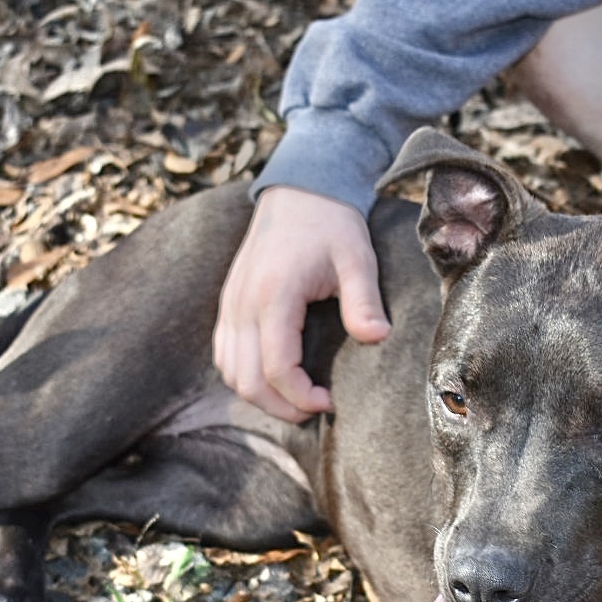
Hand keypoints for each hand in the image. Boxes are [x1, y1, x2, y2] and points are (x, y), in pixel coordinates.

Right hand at [215, 185, 389, 420]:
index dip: (300, 396)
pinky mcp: (227, 303)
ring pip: (229, 371)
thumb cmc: (332, 225)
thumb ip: (364, 301)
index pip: (275, 367)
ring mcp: (229, 303)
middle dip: (280, 406)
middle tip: (316, 410)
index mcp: (274, 294)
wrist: (299, 191)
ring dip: (260, 396)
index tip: (329, 402)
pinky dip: (244, 376)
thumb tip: (377, 337)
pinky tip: (274, 379)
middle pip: (246, 379)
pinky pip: (224, 354)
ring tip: (297, 399)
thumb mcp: (357, 259)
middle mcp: (242, 302)